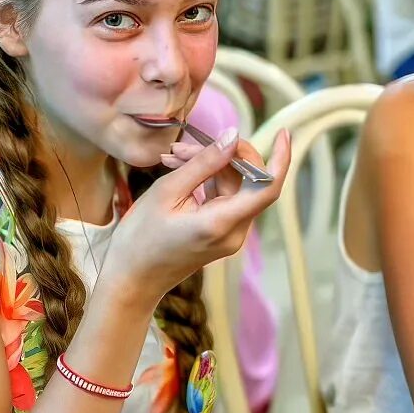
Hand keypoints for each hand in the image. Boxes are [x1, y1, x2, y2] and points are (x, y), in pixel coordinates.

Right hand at [101, 127, 292, 304]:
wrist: (131, 279)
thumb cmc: (141, 237)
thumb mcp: (167, 191)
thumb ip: (204, 162)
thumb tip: (232, 135)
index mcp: (222, 223)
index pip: (267, 187)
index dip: (279, 158)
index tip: (282, 132)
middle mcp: (234, 232)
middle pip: (248, 182)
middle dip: (224, 155)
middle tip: (184, 146)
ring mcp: (229, 235)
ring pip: (234, 187)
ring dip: (210, 166)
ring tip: (173, 156)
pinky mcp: (220, 234)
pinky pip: (223, 198)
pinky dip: (206, 180)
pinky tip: (179, 168)